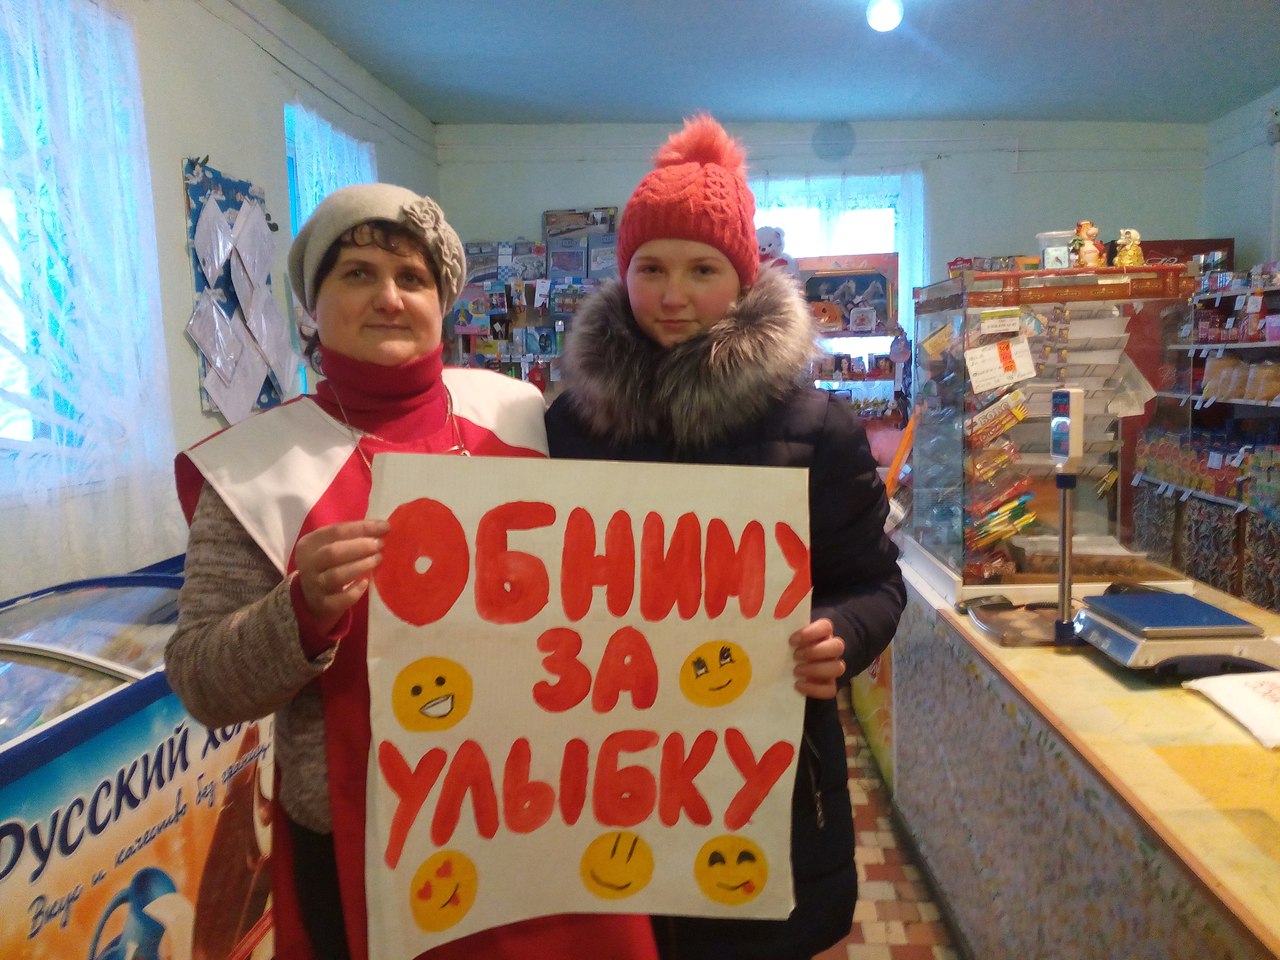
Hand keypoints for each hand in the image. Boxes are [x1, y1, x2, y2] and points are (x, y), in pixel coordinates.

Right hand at [293, 519, 390, 634]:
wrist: (311, 597)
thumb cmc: (328, 564)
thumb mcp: (331, 546)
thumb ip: (351, 537)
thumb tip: (382, 528)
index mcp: (310, 543)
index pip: (336, 531)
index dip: (363, 527)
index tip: (385, 526)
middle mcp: (309, 564)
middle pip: (333, 552)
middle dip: (360, 547)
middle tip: (380, 545)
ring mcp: (314, 586)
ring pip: (336, 575)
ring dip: (360, 566)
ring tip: (377, 559)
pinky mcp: (323, 604)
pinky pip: (339, 599)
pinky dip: (354, 592)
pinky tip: (366, 583)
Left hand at [789, 618, 844, 699]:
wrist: (787, 670)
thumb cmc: (788, 648)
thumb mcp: (786, 639)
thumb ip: (782, 634)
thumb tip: (768, 632)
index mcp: (822, 634)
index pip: (826, 626)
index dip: (812, 632)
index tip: (792, 640)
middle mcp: (831, 649)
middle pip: (838, 646)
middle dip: (815, 651)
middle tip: (795, 655)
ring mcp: (833, 667)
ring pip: (838, 668)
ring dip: (816, 669)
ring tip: (796, 670)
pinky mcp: (829, 685)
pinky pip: (830, 690)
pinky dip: (814, 689)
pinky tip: (798, 685)